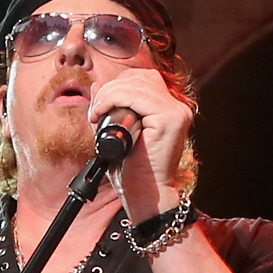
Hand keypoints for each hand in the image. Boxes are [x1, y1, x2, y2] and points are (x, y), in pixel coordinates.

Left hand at [89, 66, 192, 220]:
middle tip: (95, 110)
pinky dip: (114, 100)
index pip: (143, 79)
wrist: (144, 195)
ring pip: (137, 84)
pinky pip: (137, 97)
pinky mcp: (171, 119)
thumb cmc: (132, 170)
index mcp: (168, 108)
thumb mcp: (116, 133)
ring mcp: (177, 112)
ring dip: (110, 94)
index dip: (118, 85)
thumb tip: (98, 85)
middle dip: (111, 88)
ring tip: (97, 113)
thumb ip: (110, 108)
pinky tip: (102, 113)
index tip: (99, 106)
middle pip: (141, 78)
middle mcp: (177, 107)